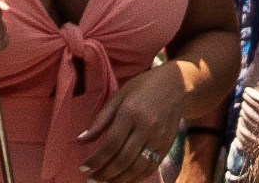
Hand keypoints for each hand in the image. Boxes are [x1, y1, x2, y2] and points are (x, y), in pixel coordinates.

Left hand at [77, 61, 188, 179]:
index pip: (111, 144)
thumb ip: (100, 120)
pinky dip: (135, 178)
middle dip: (104, 174)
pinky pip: (150, 168)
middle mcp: (146, 128)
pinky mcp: (166, 146)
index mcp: (131, 113)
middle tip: (91, 180)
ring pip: (137, 168)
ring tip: (104, 182)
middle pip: (123, 160)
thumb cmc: (143, 87)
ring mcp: (158, 139)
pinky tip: (123, 180)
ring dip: (118, 180)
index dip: (96, 160)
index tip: (83, 167)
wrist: (177, 85)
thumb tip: (80, 141)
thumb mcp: (119, 96)